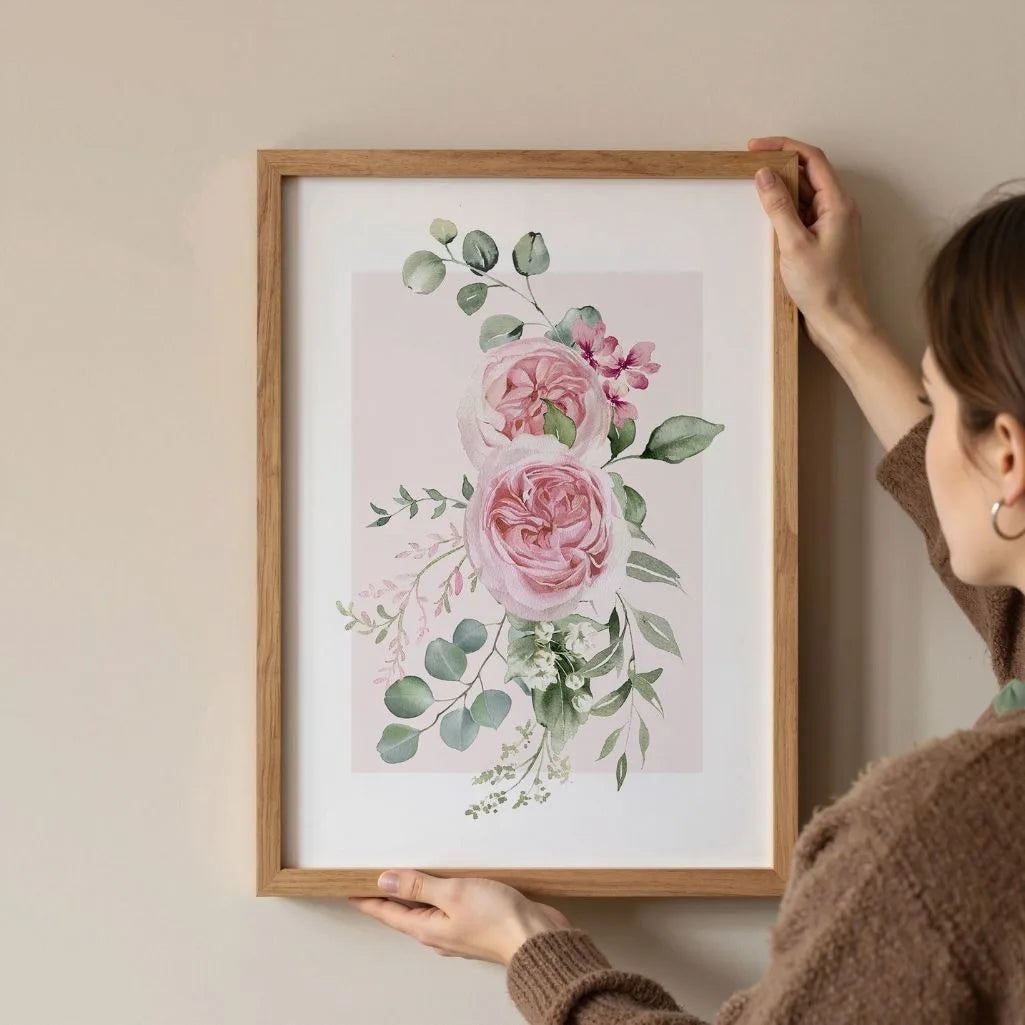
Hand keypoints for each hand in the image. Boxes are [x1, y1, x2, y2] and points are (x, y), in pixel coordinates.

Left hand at [349, 870, 571, 964]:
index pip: (387, 912)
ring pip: (428, 909)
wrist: (536, 938)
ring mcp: (458, 930)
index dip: (367, 899)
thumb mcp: (452, 894)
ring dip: (415, 893)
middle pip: (405, 912)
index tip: (349, 888)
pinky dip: (440, 891)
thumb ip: (418, 886)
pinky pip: (450, 906)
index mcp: (427, 929)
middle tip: (372, 878)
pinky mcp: (477, 923)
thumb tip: (384, 880)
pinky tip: (446, 881)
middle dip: (388, 896)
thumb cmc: (496, 919)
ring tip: (404, 876)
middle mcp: (438, 933)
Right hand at [748, 135, 876, 351]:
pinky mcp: (823, 241)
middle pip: (808, 174)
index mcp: (838, 204)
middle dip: (779, 166)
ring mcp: (832, 226)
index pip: (811, 159)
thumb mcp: (794, 244)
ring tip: (753, 191)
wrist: (840, 322)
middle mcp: (838, 210)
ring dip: (780, 191)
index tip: (756, 147)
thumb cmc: (824, 288)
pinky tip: (766, 220)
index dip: (784, 146)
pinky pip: (802, 216)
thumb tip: (765, 175)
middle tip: (750, 166)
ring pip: (804, 196)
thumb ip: (778, 207)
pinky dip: (784, 212)